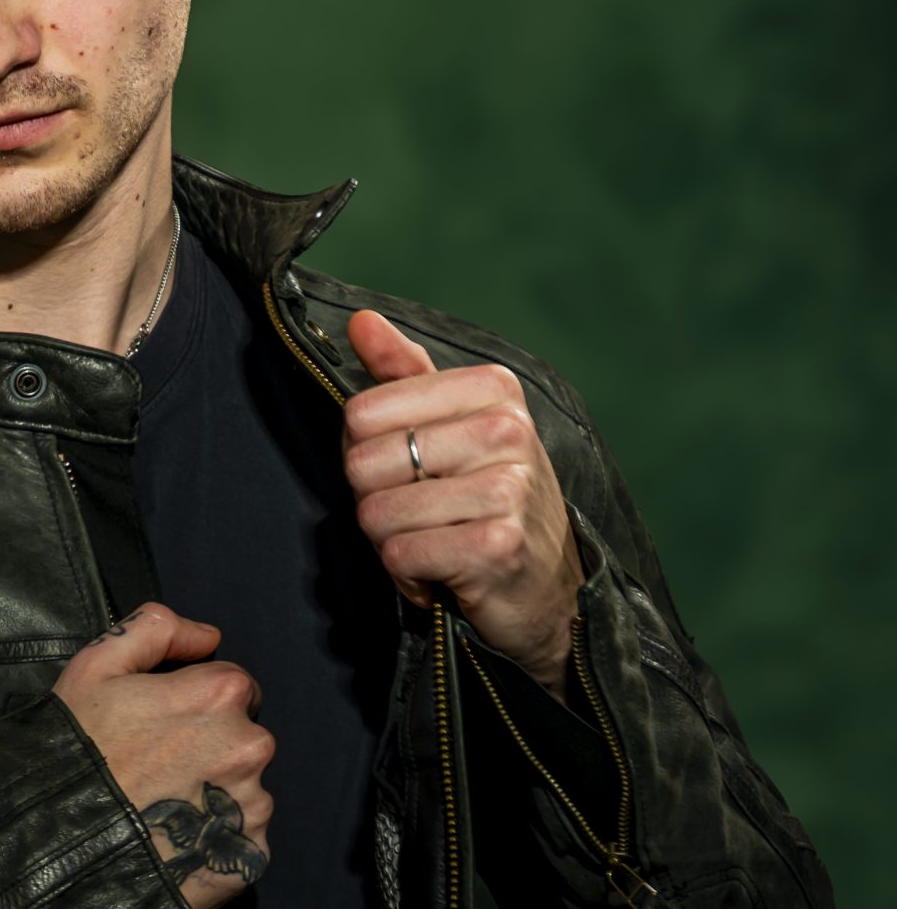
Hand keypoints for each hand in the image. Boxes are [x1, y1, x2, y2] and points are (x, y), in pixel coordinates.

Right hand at [52, 603, 273, 908]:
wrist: (59, 842)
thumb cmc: (77, 749)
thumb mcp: (96, 666)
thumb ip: (156, 629)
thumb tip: (209, 637)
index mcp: (222, 693)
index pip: (234, 687)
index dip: (195, 703)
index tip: (161, 727)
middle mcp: (252, 745)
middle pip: (243, 738)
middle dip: (210, 748)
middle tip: (157, 770)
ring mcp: (254, 804)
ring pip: (244, 790)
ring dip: (215, 796)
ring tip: (163, 810)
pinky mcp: (252, 854)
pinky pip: (241, 837)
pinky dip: (215, 838)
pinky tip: (176, 841)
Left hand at [343, 309, 584, 694]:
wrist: (547, 587)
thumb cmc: (487, 502)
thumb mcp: (452, 427)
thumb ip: (403, 374)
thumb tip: (361, 321)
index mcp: (492, 388)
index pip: (362, 412)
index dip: (364, 453)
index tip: (408, 471)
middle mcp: (506, 429)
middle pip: (363, 464)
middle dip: (376, 502)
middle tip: (421, 515)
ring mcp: (508, 488)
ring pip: (377, 514)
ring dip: (391, 543)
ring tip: (435, 542)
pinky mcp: (498, 546)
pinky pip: (401, 555)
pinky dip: (409, 576)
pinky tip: (443, 573)